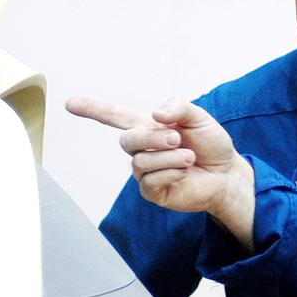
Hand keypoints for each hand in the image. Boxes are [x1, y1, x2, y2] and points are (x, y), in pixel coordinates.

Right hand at [67, 95, 255, 246]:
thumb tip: (155, 114)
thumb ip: (178, 107)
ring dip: (169, 157)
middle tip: (177, 138)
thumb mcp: (199, 117)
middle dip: (152, 138)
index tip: (70, 104)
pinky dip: (170, 172)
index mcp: (148, 127)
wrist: (227, 173)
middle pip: (127, 140)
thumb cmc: (211, 144)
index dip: (92, 110)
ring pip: (141, 162)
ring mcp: (145, 172)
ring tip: (189, 157)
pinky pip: (150, 181)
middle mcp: (143, 149)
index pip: (114, 117)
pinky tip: (184, 171)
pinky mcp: (153, 192)